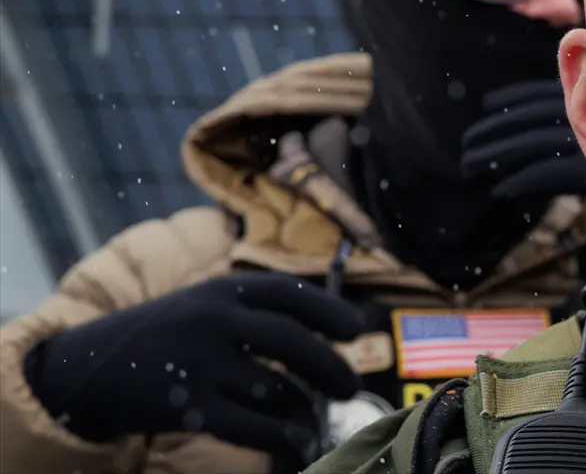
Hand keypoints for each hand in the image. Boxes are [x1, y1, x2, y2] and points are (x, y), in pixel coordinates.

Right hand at [23, 272, 364, 467]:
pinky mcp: (184, 405)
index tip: (356, 329)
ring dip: (304, 407)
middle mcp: (212, 318)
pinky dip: (280, 434)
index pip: (288, 292)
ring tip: (316, 418)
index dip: (329, 309)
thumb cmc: (163, 334)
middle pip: (291, 338)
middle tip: (349, 385)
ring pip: (273, 386)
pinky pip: (249, 424)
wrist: (85, 368)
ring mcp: (198, 361)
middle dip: (329, 364)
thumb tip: (324, 335)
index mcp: (221, 288)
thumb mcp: (203, 303)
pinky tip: (297, 440)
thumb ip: (253, 311)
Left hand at [460, 80, 585, 207]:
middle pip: (528, 120)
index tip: (488, 104)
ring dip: (496, 156)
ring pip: (531, 145)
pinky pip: (547, 173)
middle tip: (466, 149)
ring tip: (469, 166)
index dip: (514, 99)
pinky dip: (521, 181)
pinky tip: (501, 191)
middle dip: (493, 133)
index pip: (542, 96)